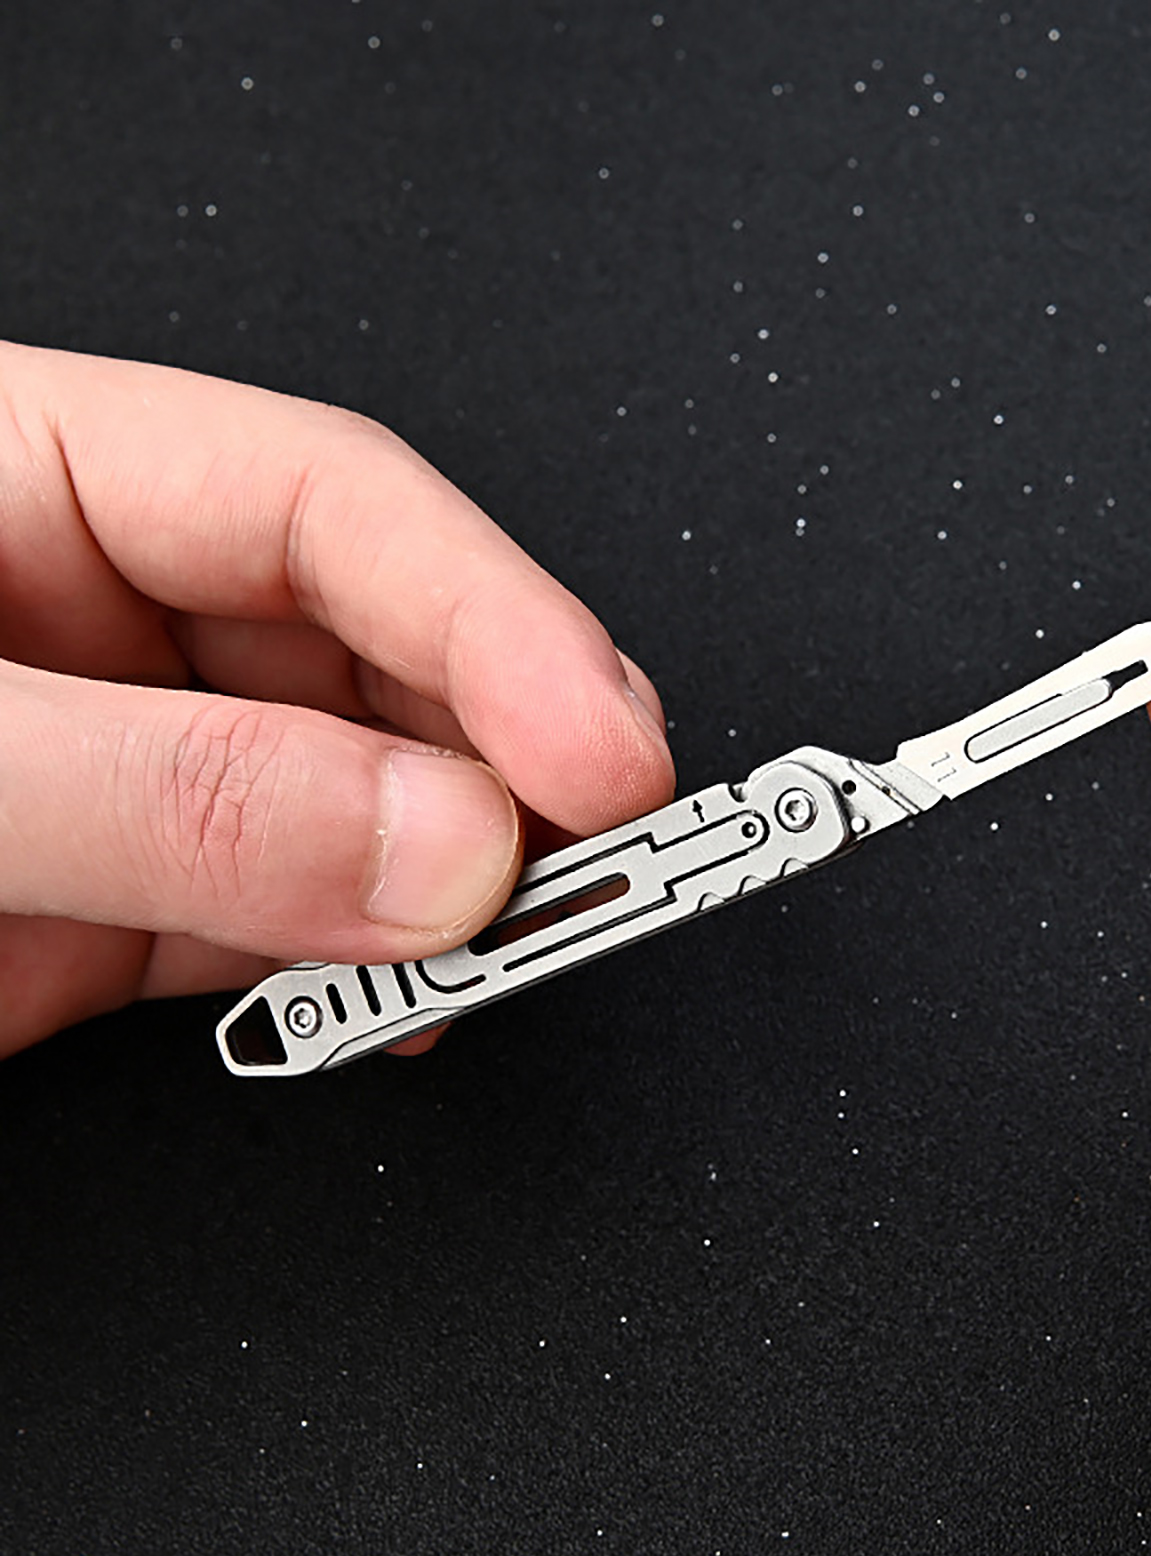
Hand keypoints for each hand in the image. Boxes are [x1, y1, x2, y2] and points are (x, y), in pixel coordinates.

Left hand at [0, 342, 673, 1056]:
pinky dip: (384, 969)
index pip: (337, 505)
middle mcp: (104, 621)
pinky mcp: (128, 901)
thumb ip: (170, 791)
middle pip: (385, 653)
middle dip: (512, 757)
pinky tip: (421, 991)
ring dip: (467, 876)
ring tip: (516, 940)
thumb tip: (437, 845)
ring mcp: (131, 770)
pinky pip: (300, 923)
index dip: (502, 620)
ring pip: (369, 801)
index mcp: (36, 481)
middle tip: (603, 856)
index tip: (606, 751)